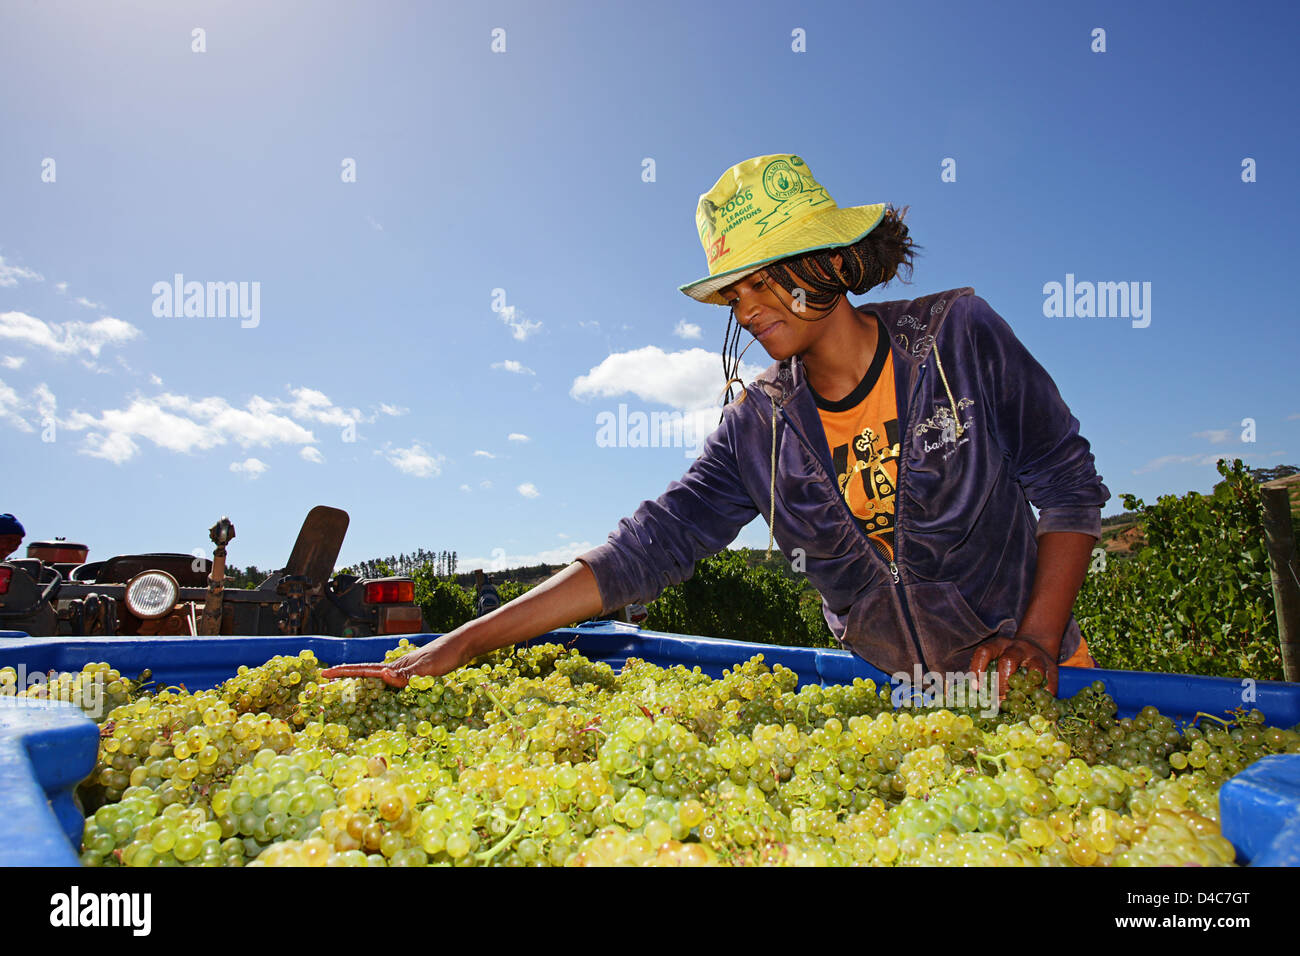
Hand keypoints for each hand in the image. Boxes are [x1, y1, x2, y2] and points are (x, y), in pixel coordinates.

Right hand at [320, 634, 465, 687]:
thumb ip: (406, 675)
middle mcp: (397, 666)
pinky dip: (382, 682)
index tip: (324, 674)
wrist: (463, 645)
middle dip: (346, 674)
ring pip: (378, 675)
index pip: (364, 670)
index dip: (344, 672)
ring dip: (362, 678)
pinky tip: (382, 685)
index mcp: (395, 666)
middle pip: (366, 671)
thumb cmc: (446, 656)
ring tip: (345, 681)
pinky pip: (393, 679)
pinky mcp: (416, 671)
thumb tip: (383, 676)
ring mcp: (406, 668)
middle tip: (327, 677)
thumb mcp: (427, 669)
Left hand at [969, 635, 1058, 697]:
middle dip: (1002, 684)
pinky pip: (1049, 683)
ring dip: (1025, 690)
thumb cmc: (1008, 660)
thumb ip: (984, 674)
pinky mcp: (1052, 668)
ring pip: (1034, 670)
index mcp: (999, 644)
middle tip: (999, 701)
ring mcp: (1036, 656)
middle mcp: (1018, 647)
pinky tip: (1034, 704)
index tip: (976, 688)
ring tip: (1017, 703)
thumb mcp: (995, 659)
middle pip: (1008, 661)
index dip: (977, 669)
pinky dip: (1042, 696)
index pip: (984, 652)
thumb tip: (975, 695)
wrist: (1037, 645)